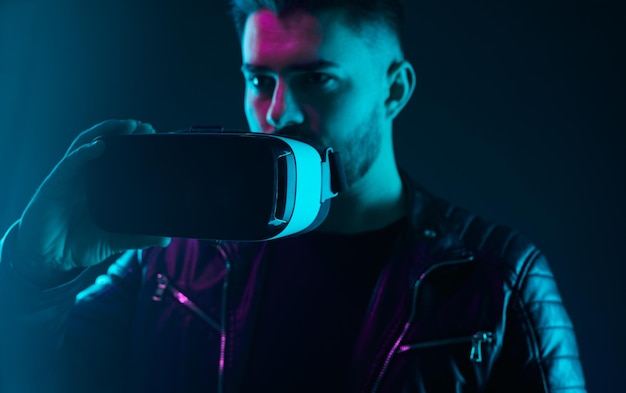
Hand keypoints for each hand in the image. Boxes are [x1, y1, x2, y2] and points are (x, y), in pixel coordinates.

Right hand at [13, 119, 170, 283]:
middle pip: (107, 145)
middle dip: (125, 132)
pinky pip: (70, 162)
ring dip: (107, 132)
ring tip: (129, 125)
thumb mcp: (113, 241)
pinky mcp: (55, 184)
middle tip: (147, 127)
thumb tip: (166, 238)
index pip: (120, 160)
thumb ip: (137, 238)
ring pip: (88, 144)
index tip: (158, 139)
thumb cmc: (78, 244)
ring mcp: (71, 177)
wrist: (47, 258)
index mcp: (102, 187)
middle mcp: (87, 177)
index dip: (136, 147)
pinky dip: (84, 152)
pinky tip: (99, 145)